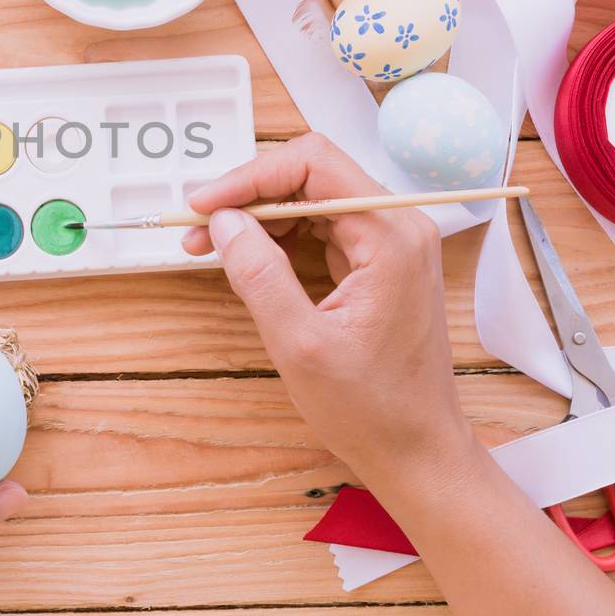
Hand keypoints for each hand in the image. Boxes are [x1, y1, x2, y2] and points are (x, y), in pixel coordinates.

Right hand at [182, 134, 476, 492]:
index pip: (313, 164)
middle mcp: (399, 227)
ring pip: (313, 200)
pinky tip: (245, 259)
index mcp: (391, 237)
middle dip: (248, 196)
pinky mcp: (381, 264)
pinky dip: (279, 238)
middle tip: (196, 230)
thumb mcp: (299, 344)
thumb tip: (222, 222)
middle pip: (312, 175)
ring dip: (259, 217)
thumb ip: (258, 274)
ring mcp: (392, 244)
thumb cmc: (369, 409)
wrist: (418, 451)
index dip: (249, 177)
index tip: (202, 207)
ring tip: (209, 247)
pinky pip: (322, 229)